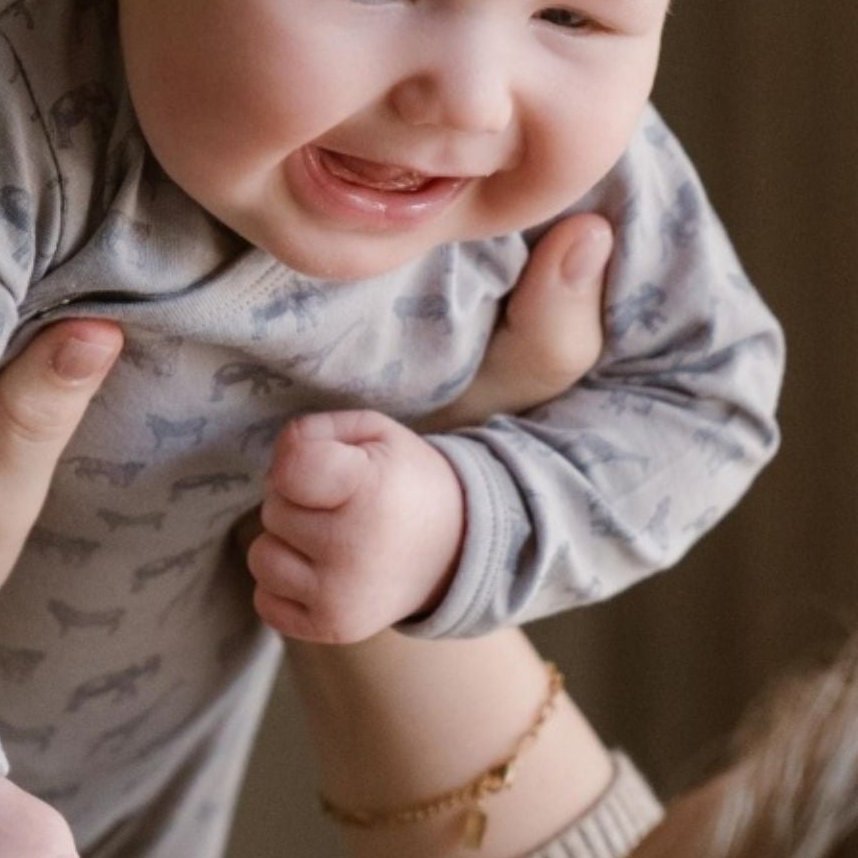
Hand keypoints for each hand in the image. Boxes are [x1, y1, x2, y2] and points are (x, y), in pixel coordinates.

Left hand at [242, 213, 613, 642]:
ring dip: (300, 528)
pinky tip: (341, 559)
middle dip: (314, 480)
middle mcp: (352, 558)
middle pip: (275, 494)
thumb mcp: (521, 377)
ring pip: (265, 540)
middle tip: (370, 481)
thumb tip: (592, 228)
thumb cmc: (485, 446)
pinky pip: (265, 587)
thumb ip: (549, 312)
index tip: (368, 444)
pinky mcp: (319, 630)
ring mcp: (333, 603)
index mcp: (384, 492)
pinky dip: (291, 576)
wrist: (481, 547)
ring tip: (358, 519)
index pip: (291, 458)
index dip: (324, 443)